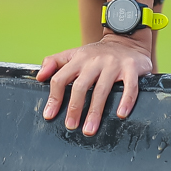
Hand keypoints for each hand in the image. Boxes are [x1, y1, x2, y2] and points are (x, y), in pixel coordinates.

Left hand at [36, 34, 153, 134]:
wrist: (126, 40)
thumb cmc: (97, 54)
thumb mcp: (75, 54)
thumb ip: (55, 63)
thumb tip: (39, 76)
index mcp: (79, 59)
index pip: (61, 78)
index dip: (54, 97)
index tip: (50, 115)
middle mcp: (95, 61)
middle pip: (80, 86)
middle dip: (74, 108)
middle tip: (70, 126)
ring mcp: (113, 64)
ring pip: (102, 90)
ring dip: (95, 112)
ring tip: (89, 129)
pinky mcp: (131, 68)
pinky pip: (129, 87)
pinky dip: (126, 101)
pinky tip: (121, 114)